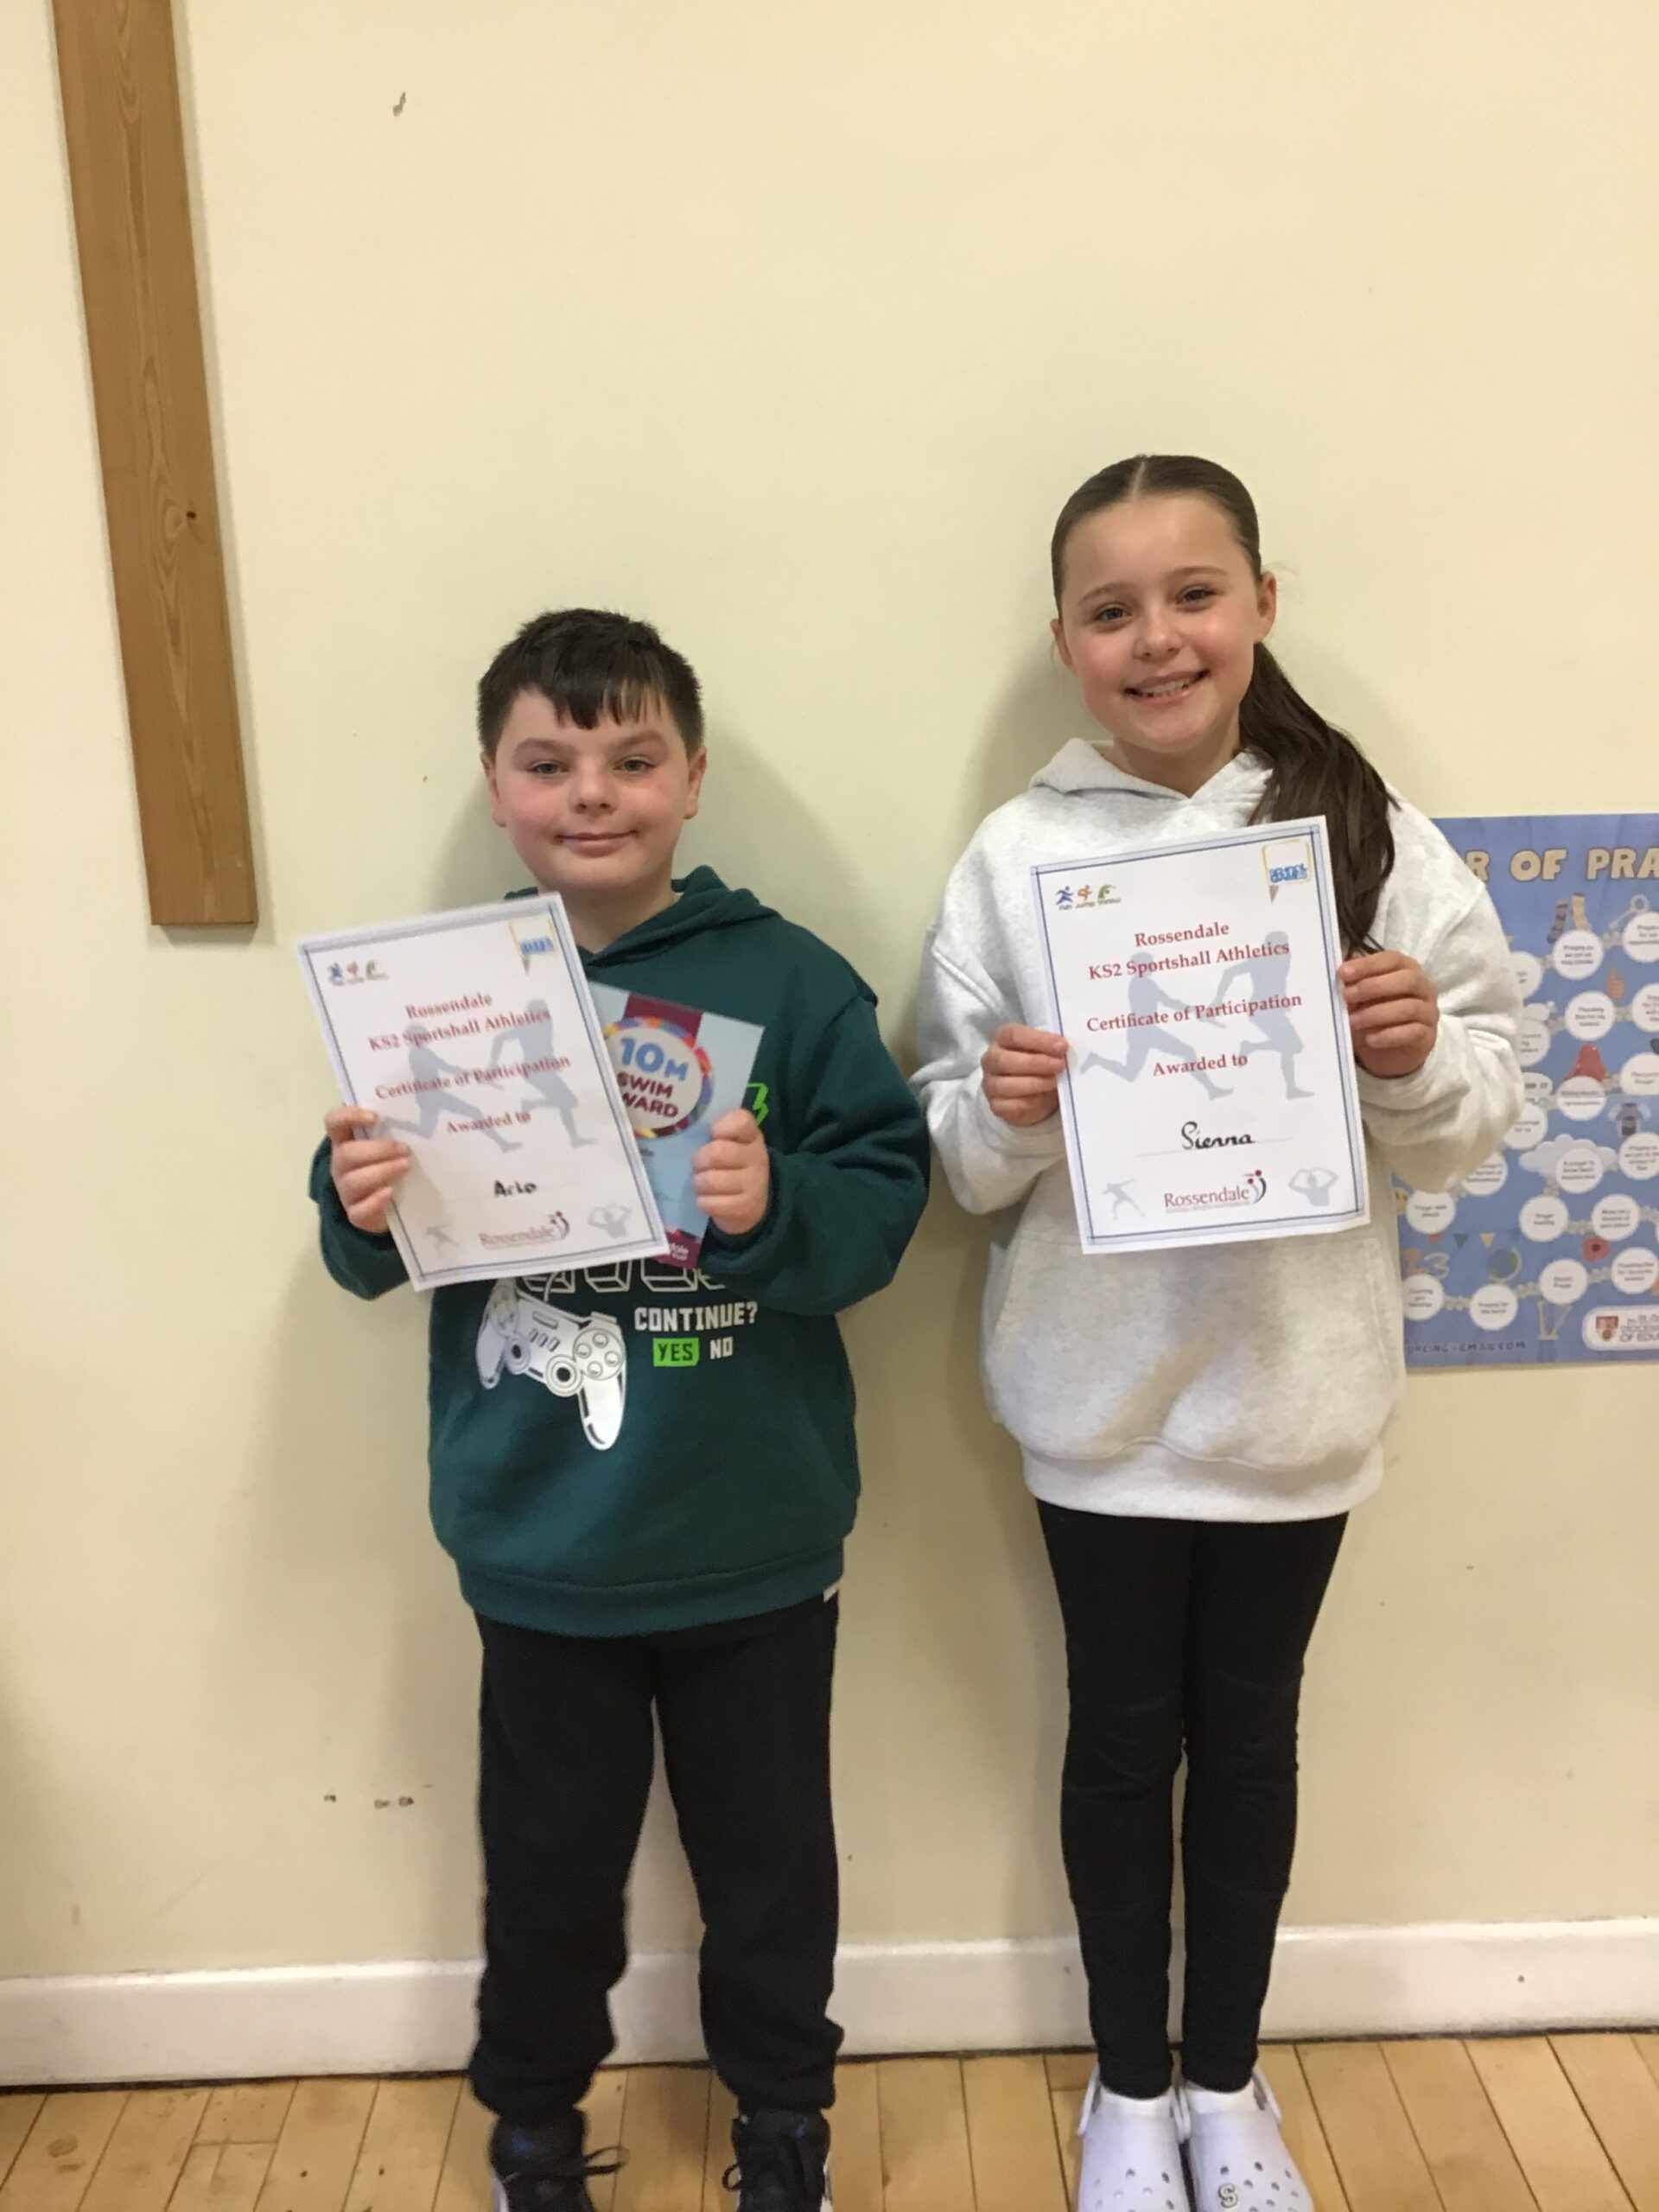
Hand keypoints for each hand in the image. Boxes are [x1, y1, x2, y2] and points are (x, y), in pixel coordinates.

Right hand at [326, 1105, 411, 1230]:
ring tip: (406, 1166)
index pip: (334, 1122)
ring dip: (382, 1171)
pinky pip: (359, 1210)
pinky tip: (390, 1193)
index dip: (349, 1116)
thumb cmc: (390, 1165)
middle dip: (378, 1150)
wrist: (390, 1207)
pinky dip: (375, 1201)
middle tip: (405, 1149)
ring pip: (354, 1181)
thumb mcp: (389, 1146)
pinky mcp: (355, 1214)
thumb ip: (395, 1131)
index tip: (375, 1117)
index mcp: (345, 1142)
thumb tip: (424, 1115)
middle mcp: (341, 1165)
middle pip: (346, 1154)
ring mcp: (346, 1191)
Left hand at [694, 1109, 770, 1235]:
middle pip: (717, 1153)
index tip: (713, 1134)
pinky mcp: (746, 1207)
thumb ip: (714, 1134)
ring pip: (711, 1180)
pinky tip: (706, 1199)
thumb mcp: (730, 1145)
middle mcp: (757, 1157)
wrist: (752, 1202)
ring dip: (698, 1183)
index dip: (722, 1126)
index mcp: (751, 1136)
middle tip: (697, 1165)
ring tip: (700, 1183)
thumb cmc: (731, 1166)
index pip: (741, 1121)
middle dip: (699, 1160)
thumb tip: (687, 1133)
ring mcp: (754, 1184)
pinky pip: (712, 1203)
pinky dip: (703, 1202)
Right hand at [982, 1024, 1068, 1125]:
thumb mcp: (1046, 1050)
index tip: (1062, 1046)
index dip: (1038, 1040)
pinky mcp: (996, 1105)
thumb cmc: (1039, 1064)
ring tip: (1056, 1082)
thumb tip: (1067, 1050)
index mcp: (1002, 1038)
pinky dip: (1030, 1102)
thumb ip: (1053, 1047)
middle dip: (1037, 1063)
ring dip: (1035, 1083)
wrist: (1034, 1093)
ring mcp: (990, 1084)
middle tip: (1060, 1065)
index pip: (1013, 1035)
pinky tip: (1045, 1098)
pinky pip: (1011, 1105)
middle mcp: (991, 1059)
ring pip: (1005, 1085)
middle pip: (1005, 1060)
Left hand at [1341, 950, 1438, 1077]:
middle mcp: (1423, 987)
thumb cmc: (1374, 1015)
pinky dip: (1388, 1036)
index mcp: (1407, 969)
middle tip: (1347, 996)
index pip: (1392, 959)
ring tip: (1353, 1021)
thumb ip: (1354, 983)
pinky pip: (1412, 1033)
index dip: (1368, 965)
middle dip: (1373, 986)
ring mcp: (1428, 1012)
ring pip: (1409, 1007)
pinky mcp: (1427, 1035)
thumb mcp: (1360, 998)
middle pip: (1407, 980)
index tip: (1343, 973)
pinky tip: (1370, 1039)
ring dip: (1376, 1014)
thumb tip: (1342, 972)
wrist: (1387, 1051)